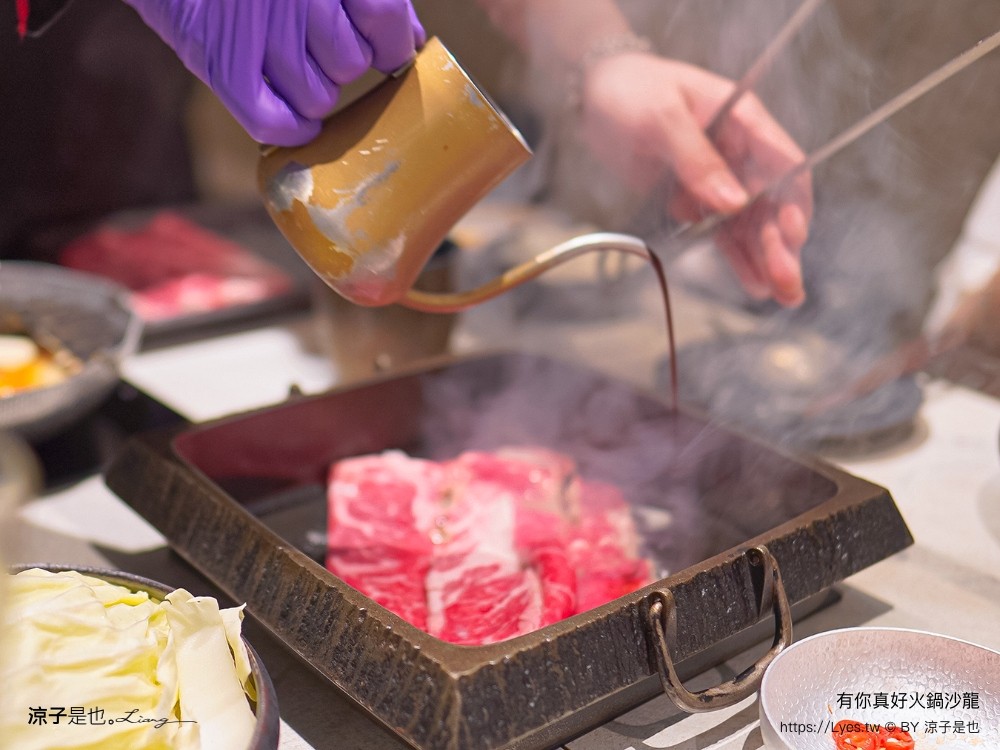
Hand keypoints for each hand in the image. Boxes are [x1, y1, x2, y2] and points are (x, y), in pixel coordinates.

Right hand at [123, 0, 425, 145]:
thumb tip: (411, 40)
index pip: (384, 20)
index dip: (392, 44)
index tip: (385, 49)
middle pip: (350, 64)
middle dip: (342, 63)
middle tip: (318, 46)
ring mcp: (258, 34)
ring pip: (318, 99)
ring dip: (314, 93)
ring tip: (291, 66)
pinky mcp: (223, 67)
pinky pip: (275, 123)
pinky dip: (291, 130)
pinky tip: (296, 121)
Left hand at [579, 53, 812, 306]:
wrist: (598, 96)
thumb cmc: (633, 92)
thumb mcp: (661, 117)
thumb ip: (696, 158)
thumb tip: (734, 202)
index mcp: (743, 120)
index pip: (782, 162)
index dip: (792, 199)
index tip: (793, 233)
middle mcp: (741, 153)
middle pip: (772, 202)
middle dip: (782, 242)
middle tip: (788, 281)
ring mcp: (721, 180)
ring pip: (753, 224)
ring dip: (768, 259)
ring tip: (786, 295)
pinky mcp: (698, 202)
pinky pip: (724, 234)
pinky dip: (739, 259)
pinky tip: (756, 286)